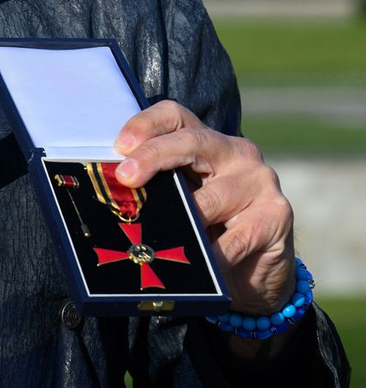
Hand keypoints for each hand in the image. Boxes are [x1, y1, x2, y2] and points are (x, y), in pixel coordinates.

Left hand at [113, 101, 295, 325]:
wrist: (258, 273)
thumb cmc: (208, 230)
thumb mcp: (181, 201)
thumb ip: (158, 187)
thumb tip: (110, 189)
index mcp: (206, 141)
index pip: (176, 115)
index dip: (146, 123)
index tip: (119, 146)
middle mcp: (236, 152)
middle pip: (191, 141)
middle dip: (154, 156)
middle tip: (126, 178)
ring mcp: (260, 180)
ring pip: (211, 198)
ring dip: (184, 222)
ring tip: (157, 239)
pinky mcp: (277, 215)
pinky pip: (236, 237)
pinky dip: (213, 255)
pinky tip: (200, 266)